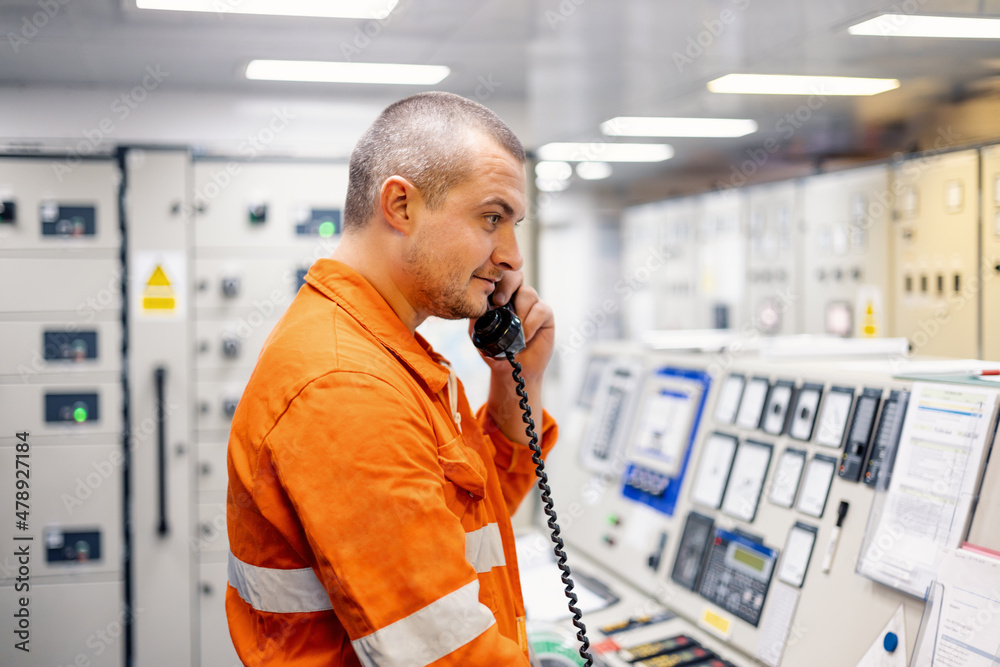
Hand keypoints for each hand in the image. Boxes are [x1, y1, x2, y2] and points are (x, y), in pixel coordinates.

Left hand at [469, 270, 554, 445]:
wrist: (512, 371)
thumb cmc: (494, 351)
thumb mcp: (478, 333)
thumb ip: (476, 316)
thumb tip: (476, 302)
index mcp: (499, 296)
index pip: (499, 276)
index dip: (496, 279)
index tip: (490, 297)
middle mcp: (516, 296)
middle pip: (515, 275)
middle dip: (507, 285)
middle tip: (499, 303)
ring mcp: (532, 304)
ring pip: (528, 292)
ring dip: (519, 312)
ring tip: (514, 330)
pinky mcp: (546, 314)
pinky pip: (540, 309)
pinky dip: (531, 323)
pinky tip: (525, 337)